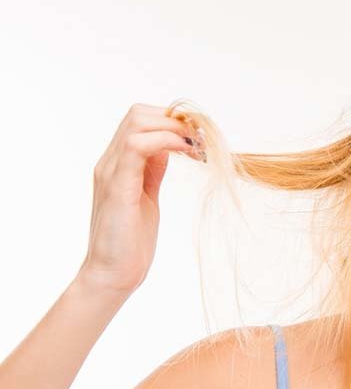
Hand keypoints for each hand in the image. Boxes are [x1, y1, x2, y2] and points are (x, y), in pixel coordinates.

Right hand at [77, 103, 204, 292]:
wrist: (113, 274)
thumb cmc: (131, 242)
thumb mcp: (146, 196)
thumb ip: (152, 170)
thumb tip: (167, 148)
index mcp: (117, 164)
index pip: (139, 121)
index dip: (171, 121)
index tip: (198, 138)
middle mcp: (109, 162)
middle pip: (138, 114)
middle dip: (175, 120)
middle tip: (202, 141)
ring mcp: (110, 172)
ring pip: (137, 123)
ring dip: (174, 128)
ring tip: (198, 147)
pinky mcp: (117, 187)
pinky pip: (136, 146)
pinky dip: (166, 141)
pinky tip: (188, 153)